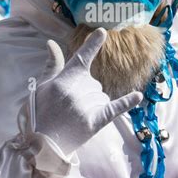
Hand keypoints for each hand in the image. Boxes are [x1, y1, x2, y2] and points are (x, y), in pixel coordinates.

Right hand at [35, 28, 142, 154]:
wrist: (42, 145)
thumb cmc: (39, 114)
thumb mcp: (42, 87)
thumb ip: (53, 65)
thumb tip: (52, 42)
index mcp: (64, 79)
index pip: (82, 57)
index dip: (93, 44)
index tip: (103, 32)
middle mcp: (77, 90)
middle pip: (94, 83)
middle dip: (85, 92)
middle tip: (68, 107)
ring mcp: (86, 106)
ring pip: (102, 95)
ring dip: (93, 103)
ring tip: (75, 116)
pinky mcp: (95, 122)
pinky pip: (115, 108)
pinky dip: (127, 102)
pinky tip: (138, 96)